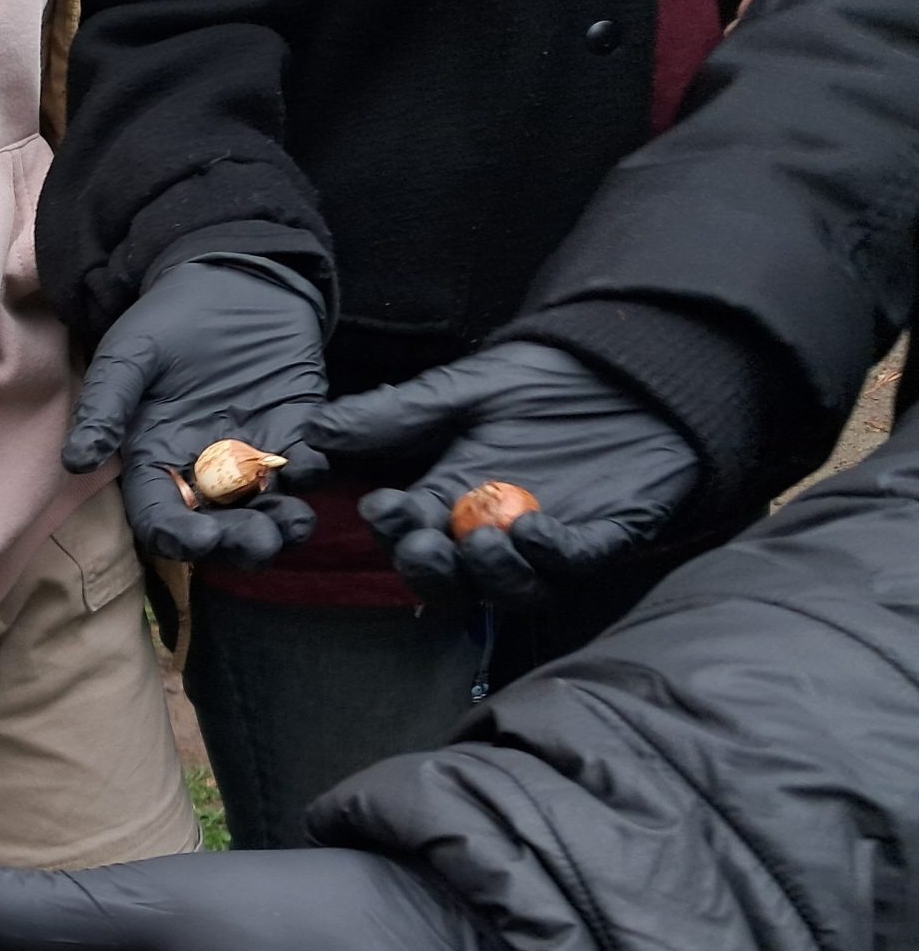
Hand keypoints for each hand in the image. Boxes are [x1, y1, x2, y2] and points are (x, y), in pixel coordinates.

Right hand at [63, 257, 326, 568]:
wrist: (233, 276)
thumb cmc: (170, 317)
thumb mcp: (128, 356)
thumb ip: (105, 406)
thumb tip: (75, 462)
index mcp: (156, 459)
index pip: (161, 517)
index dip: (178, 535)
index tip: (200, 537)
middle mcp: (204, 470)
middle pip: (218, 527)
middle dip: (238, 544)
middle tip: (258, 543)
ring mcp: (253, 455)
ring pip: (266, 510)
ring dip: (281, 526)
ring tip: (295, 524)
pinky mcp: (296, 432)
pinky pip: (307, 465)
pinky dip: (313, 473)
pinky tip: (312, 464)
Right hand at [315, 341, 702, 602]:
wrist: (636, 362)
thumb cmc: (547, 375)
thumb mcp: (461, 388)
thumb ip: (392, 415)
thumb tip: (314, 431)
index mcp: (452, 497)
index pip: (410, 532)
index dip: (394, 528)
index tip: (382, 506)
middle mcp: (494, 530)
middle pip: (452, 579)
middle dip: (430, 569)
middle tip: (422, 545)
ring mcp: (550, 541)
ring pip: (509, 588)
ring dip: (488, 572)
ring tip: (480, 539)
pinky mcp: (605, 537)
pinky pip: (573, 565)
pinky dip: (550, 554)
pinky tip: (533, 526)